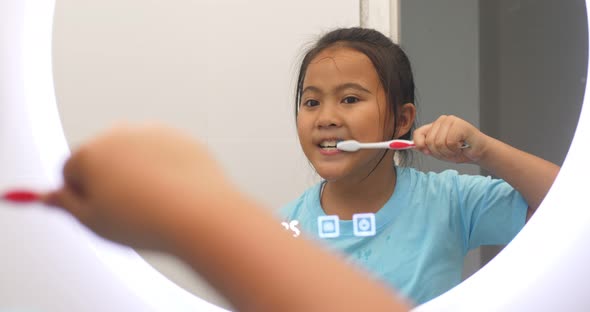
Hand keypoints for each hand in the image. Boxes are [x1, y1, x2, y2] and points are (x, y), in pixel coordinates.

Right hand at [42, 124, 233, 252]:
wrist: (201, 214)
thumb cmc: (146, 221)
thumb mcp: (93, 222)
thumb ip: (66, 205)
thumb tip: (49, 196)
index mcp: (90, 151)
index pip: (70, 171)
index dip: (81, 197)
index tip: (101, 213)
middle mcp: (120, 133)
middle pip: (103, 158)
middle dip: (108, 180)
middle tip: (128, 211)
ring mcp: (154, 132)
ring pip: (135, 157)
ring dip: (138, 174)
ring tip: (155, 204)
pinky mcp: (182, 138)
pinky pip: (164, 156)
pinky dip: (165, 170)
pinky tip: (176, 193)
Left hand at [413, 115, 486, 162]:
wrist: (478, 153)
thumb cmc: (460, 151)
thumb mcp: (438, 151)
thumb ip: (426, 147)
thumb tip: (412, 146)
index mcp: (435, 125)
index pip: (418, 133)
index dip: (420, 145)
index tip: (427, 152)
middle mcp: (442, 120)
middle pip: (429, 142)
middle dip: (439, 153)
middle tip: (450, 152)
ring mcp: (451, 121)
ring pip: (439, 143)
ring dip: (448, 152)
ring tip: (456, 149)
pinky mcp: (460, 125)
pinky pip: (450, 142)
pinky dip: (455, 149)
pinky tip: (462, 147)